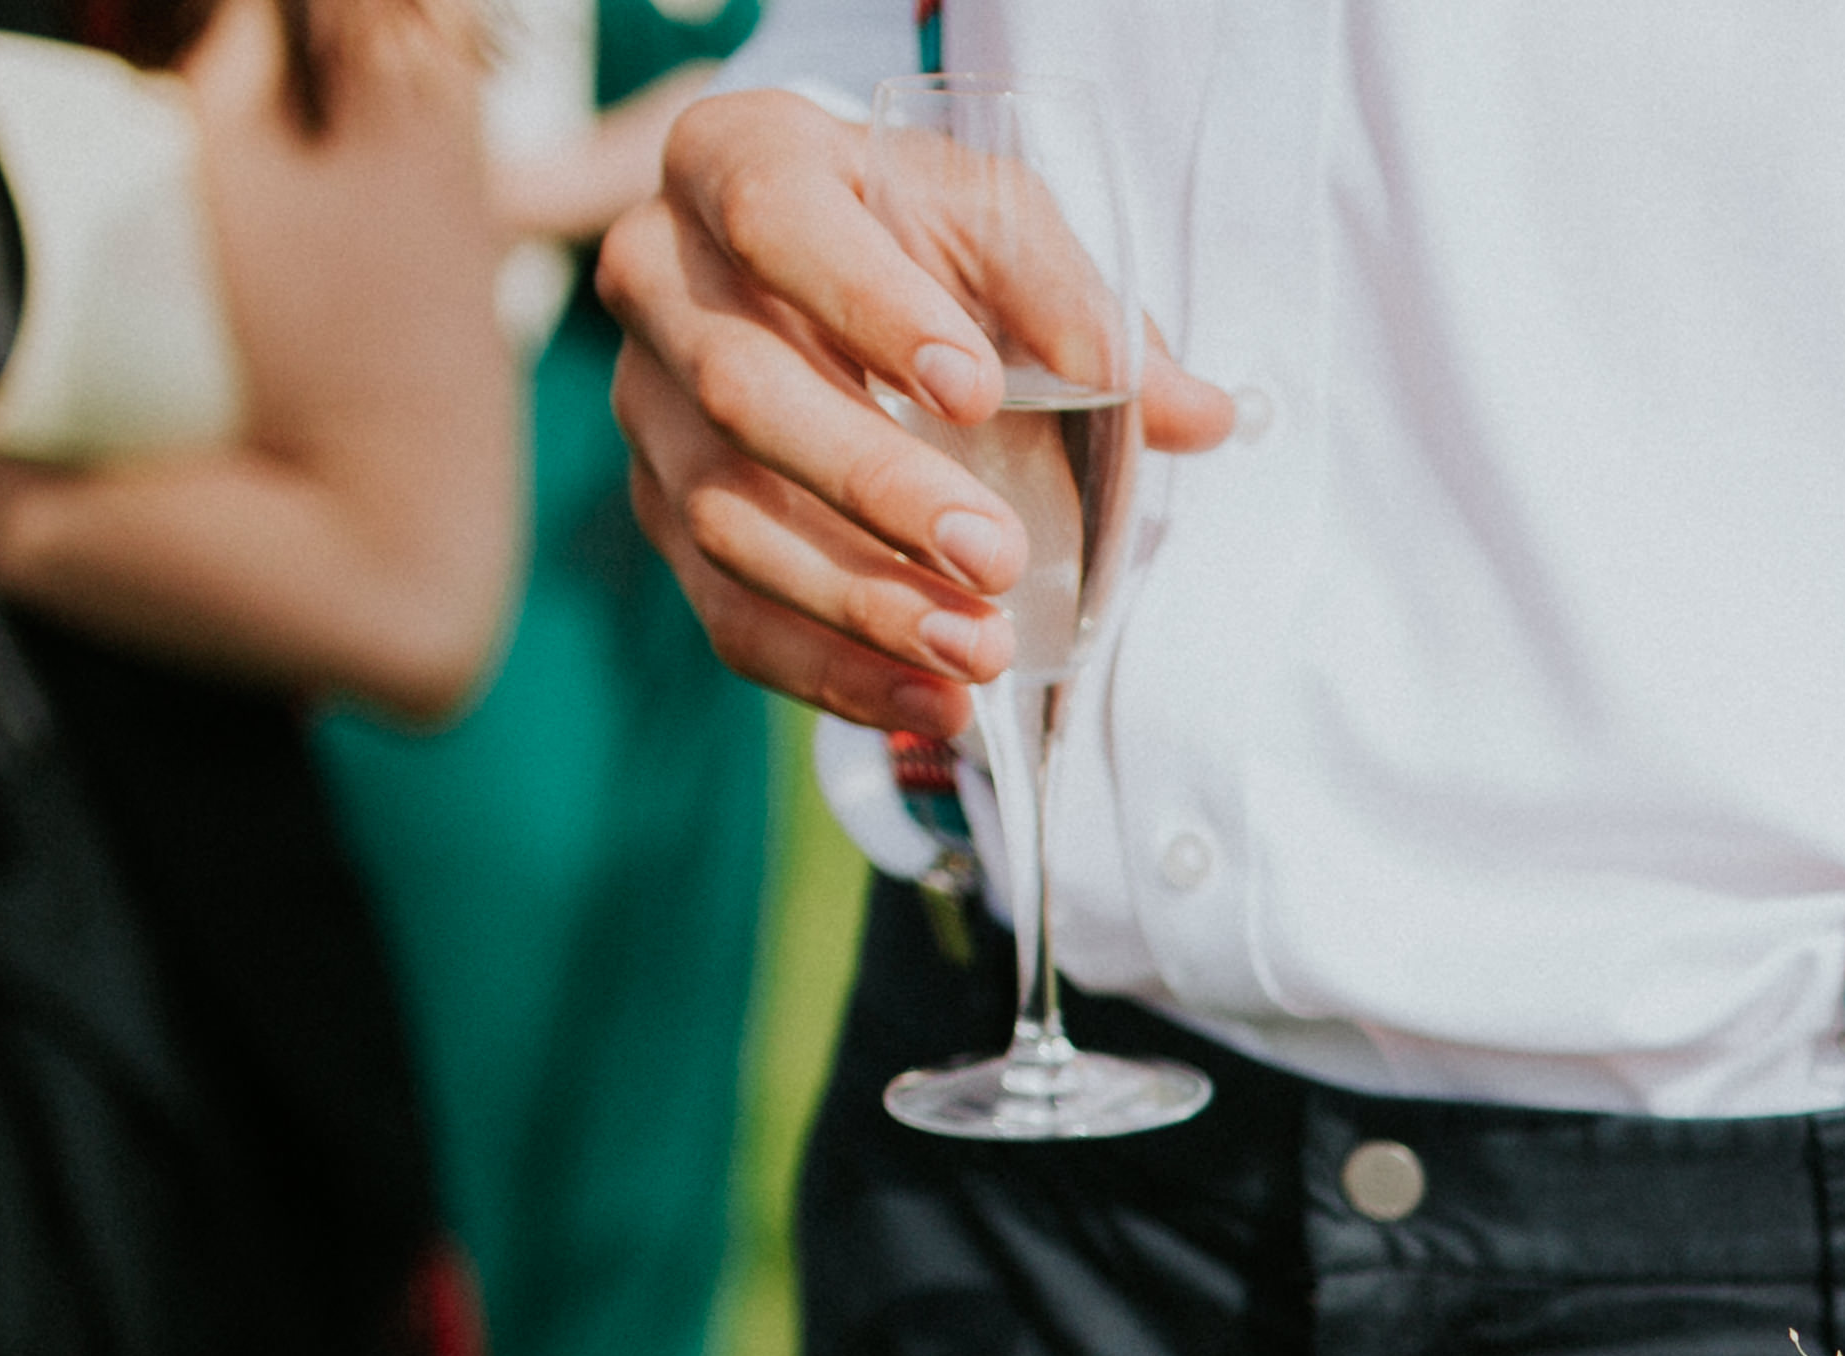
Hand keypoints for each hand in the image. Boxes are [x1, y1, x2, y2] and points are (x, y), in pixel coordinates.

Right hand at [596, 89, 1230, 736]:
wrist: (832, 266)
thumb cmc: (919, 234)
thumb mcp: (997, 226)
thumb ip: (1080, 303)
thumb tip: (1198, 414)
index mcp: (736, 160)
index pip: (777, 222)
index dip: (872, 309)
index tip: (976, 389)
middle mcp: (660, 278)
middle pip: (741, 391)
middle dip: (874, 487)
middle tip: (994, 556)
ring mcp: (647, 405)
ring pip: (724, 519)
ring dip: (859, 602)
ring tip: (979, 652)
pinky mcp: (663, 511)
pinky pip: (726, 612)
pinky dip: (831, 672)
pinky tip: (931, 705)